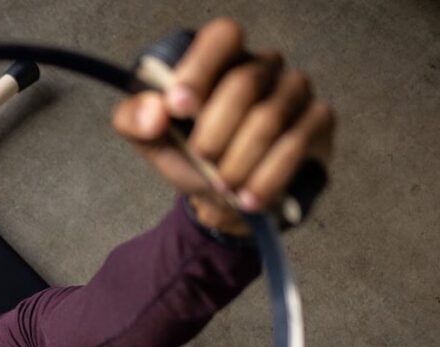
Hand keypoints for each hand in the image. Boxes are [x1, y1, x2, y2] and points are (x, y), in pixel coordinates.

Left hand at [113, 17, 335, 234]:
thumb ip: (135, 121)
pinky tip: (249, 198)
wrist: (224, 201)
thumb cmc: (191, 159)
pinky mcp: (319, 121)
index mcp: (221, 60)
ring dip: (238, 161)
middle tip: (201, 158)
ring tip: (222, 186)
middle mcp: (263, 66)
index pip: (222, 36)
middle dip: (214, 131)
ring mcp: (295, 91)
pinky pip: (295, 145)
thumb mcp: (153, 142)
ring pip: (268, 120)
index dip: (199, 69)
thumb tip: (154, 112)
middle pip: (244, 84)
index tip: (179, 107)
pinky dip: (266, 178)